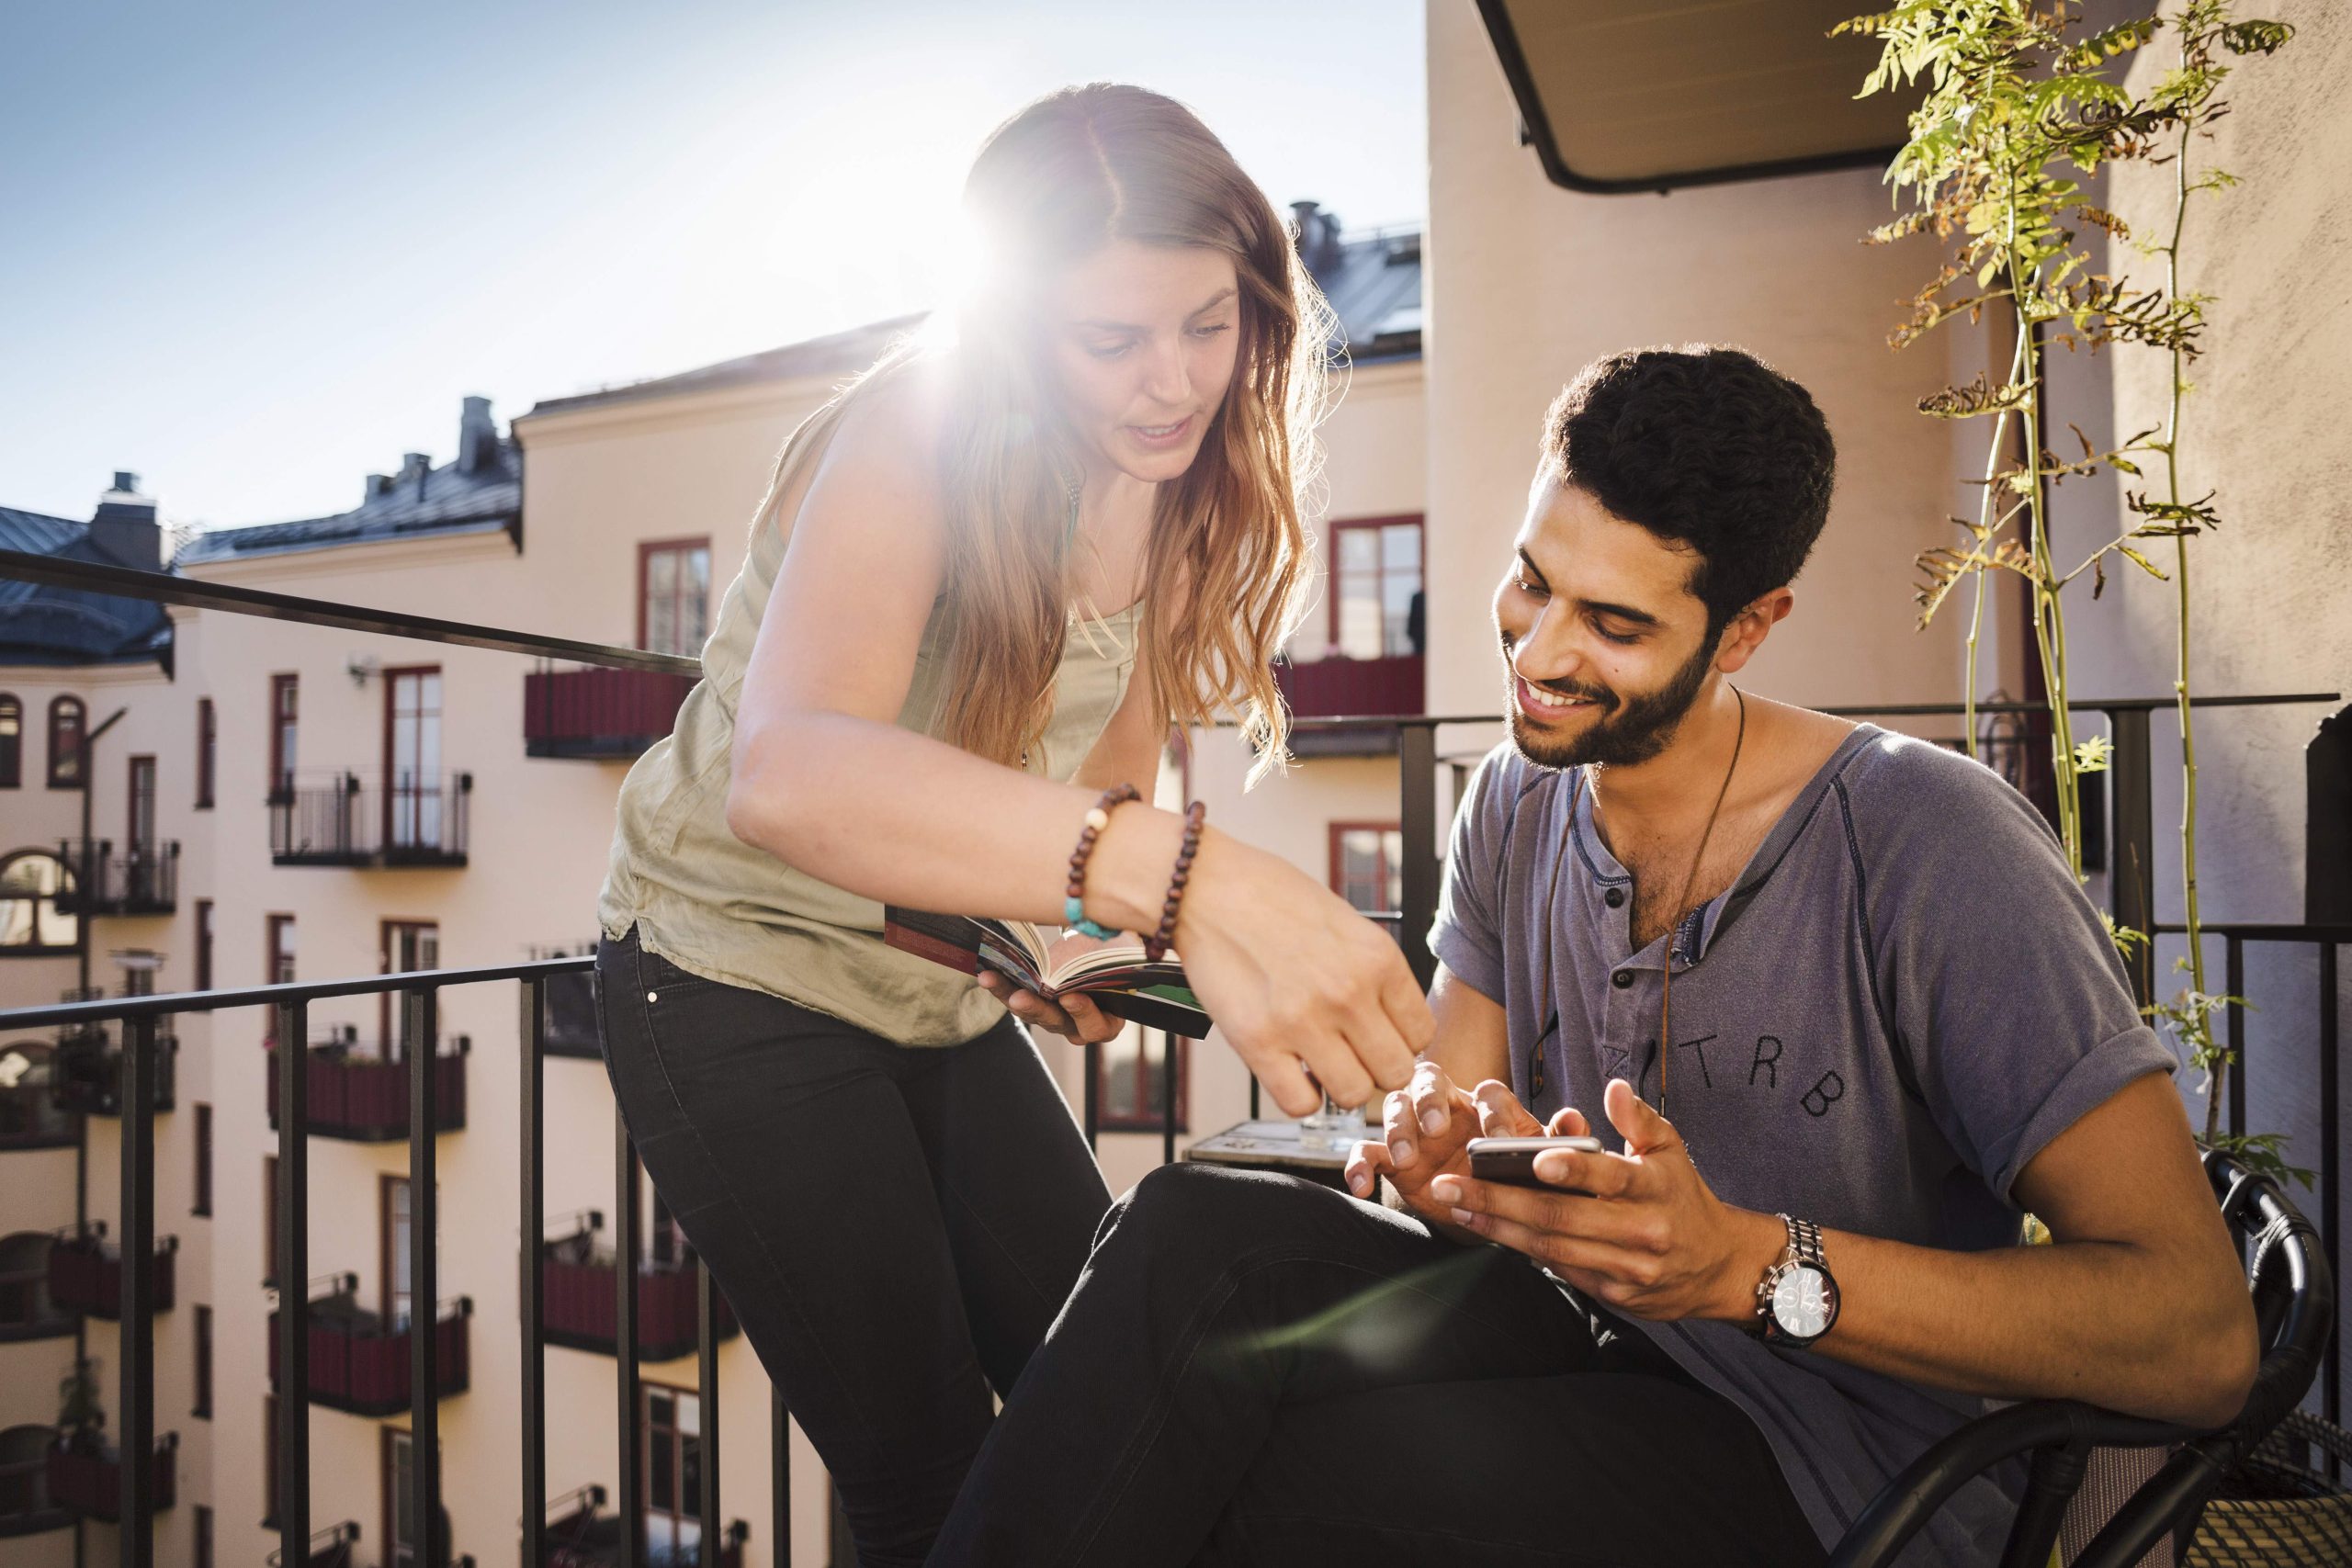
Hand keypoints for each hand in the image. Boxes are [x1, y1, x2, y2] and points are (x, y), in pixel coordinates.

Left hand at [976, 935, 1125, 1045]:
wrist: (1099, 950)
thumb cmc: (1113, 956)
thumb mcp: (1117, 957)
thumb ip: (1109, 957)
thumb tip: (1095, 935)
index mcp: (1107, 1021)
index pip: (1095, 1026)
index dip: (1084, 1012)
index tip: (1070, 997)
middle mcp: (1077, 1026)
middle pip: (1055, 1022)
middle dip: (1036, 1008)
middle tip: (1021, 998)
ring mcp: (1053, 1018)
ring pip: (1029, 1012)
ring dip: (1008, 995)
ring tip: (990, 979)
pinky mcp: (1033, 1005)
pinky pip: (1015, 1000)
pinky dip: (1001, 985)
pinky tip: (985, 972)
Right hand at [1165, 829, 1429, 1116]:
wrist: (1205, 886)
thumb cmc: (1272, 898)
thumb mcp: (1345, 922)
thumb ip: (1374, 972)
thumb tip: (1392, 1023)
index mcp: (1377, 958)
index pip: (1421, 1034)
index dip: (1400, 1041)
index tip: (1378, 1036)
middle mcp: (1348, 991)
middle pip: (1396, 1072)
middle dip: (1376, 1069)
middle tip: (1351, 1054)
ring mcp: (1303, 1019)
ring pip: (1353, 1094)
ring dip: (1338, 1084)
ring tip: (1319, 1062)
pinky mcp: (1257, 1041)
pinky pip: (1301, 1104)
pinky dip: (1300, 1097)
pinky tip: (1290, 1070)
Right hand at [1345, 1070, 1585, 1222]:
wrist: (1485, 1210)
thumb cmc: (1515, 1178)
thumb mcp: (1541, 1165)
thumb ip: (1558, 1141)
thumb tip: (1574, 1118)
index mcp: (1487, 1105)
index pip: (1487, 1091)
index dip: (1491, 1111)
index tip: (1495, 1140)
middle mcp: (1447, 1107)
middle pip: (1430, 1080)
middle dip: (1430, 1099)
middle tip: (1436, 1127)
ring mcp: (1415, 1129)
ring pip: (1395, 1106)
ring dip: (1396, 1127)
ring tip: (1404, 1156)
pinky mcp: (1390, 1157)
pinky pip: (1367, 1150)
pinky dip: (1358, 1164)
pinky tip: (1361, 1186)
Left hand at [1426, 1079, 1780, 1322]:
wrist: (1720, 1266)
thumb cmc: (1683, 1197)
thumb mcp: (1671, 1152)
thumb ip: (1640, 1120)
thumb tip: (1614, 1088)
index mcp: (1654, 1188)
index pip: (1611, 1176)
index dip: (1575, 1169)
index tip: (1537, 1161)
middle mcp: (1641, 1230)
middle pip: (1562, 1216)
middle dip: (1499, 1200)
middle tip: (1451, 1184)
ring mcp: (1628, 1267)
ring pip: (1553, 1247)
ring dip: (1499, 1227)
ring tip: (1458, 1207)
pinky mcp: (1615, 1294)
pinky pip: (1563, 1269)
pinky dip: (1525, 1249)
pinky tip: (1491, 1229)